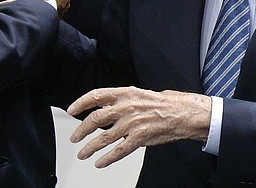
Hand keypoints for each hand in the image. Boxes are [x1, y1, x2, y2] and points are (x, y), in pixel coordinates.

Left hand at [66, 86, 210, 167]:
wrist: (183, 113)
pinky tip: (100, 162)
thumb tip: (104, 109)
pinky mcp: (139, 138)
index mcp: (125, 93)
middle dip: (81, 131)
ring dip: (90, 148)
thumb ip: (121, 101)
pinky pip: (118, 151)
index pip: (96, 95)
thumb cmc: (163, 103)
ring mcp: (132, 123)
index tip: (71, 110)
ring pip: (104, 138)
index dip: (81, 103)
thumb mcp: (138, 94)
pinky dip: (107, 158)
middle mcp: (126, 107)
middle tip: (74, 138)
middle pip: (95, 119)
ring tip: (83, 154)